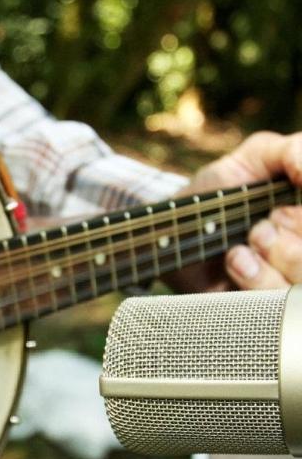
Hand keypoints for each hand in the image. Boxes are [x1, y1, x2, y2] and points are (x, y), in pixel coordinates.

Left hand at [177, 131, 301, 291]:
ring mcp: (287, 281)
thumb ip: (292, 151)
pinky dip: (255, 277)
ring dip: (275, 256)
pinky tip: (235, 259)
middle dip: (291, 237)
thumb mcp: (255, 157)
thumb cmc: (216, 192)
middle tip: (261, 225)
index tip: (282, 209)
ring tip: (245, 242)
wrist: (170, 230)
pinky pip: (277, 305)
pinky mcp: (262, 308)